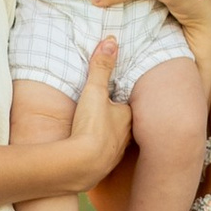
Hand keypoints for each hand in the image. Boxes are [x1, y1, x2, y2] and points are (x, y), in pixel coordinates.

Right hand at [60, 38, 132, 190]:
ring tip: (95, 134)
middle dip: (115, 121)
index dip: (120, 102)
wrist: (82, 165)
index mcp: (127, 118)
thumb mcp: (95, 92)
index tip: (112, 98)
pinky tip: (87, 154)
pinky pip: (102, 158)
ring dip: (106, 139)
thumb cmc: (91, 126)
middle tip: (104, 116)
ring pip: (114, 143)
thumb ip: (101, 67)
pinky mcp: (102, 170)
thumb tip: (111, 40)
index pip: (127, 106)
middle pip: (122, 126)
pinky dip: (97, 154)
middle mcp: (126, 138)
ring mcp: (114, 155)